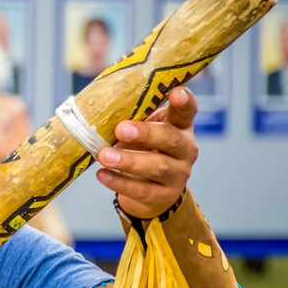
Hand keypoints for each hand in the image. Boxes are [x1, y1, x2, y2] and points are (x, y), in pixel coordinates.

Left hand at [96, 87, 198, 219]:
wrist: (152, 192)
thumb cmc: (144, 150)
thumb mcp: (143, 131)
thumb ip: (132, 118)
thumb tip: (100, 106)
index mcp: (180, 127)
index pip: (187, 111)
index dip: (184, 101)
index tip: (176, 92)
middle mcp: (185, 149)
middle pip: (171, 138)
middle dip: (146, 133)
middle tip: (121, 129)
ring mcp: (178, 174)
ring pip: (157, 166)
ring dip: (129, 160)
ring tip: (104, 155)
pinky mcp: (165, 196)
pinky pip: (142, 190)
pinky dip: (120, 182)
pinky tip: (103, 175)